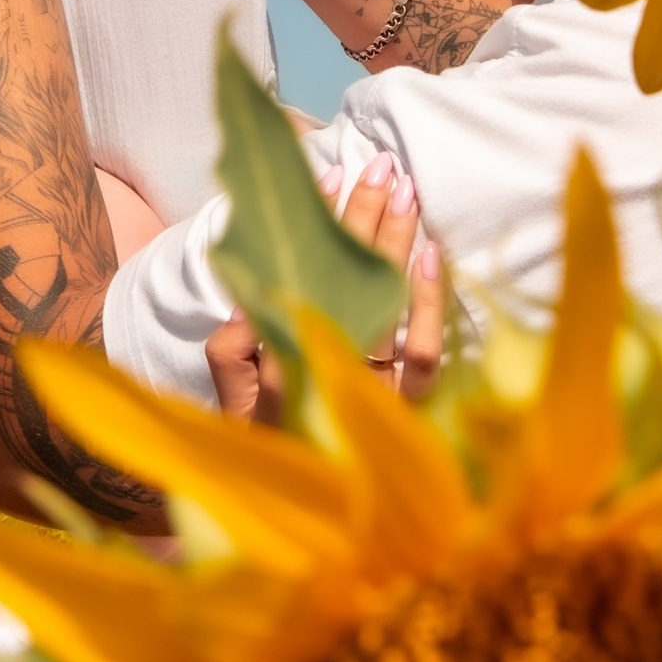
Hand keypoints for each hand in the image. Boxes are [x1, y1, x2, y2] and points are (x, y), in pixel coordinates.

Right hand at [203, 156, 444, 413]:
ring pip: (389, 315)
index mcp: (282, 361)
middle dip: (363, 221)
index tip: (330, 177)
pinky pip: (422, 357)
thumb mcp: (233, 393)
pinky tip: (430, 257)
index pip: (299, 285)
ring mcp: (370, 392)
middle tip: (378, 167)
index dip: (320, 230)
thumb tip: (250, 295)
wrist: (299, 494)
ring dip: (396, 247)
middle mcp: (327, 375)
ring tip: (405, 192)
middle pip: (351, 290)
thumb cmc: (262, 432)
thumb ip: (231, 351)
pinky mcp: (406, 406)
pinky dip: (428, 304)